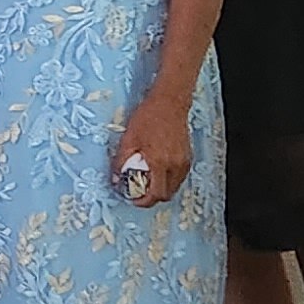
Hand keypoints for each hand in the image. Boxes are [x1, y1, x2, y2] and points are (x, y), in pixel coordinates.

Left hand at [114, 88, 191, 206]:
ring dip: (161, 188)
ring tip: (147, 180)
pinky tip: (157, 170)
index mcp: (160, 162)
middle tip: (139, 191)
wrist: (169, 102)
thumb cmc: (148, 117)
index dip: (144, 201)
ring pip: (174, 186)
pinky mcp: (188, 157)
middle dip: (152, 197)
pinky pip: (179, 176)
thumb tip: (115, 178)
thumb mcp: (129, 138)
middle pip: (167, 194)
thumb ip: (121, 161)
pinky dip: (168, 179)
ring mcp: (184, 162)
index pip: (156, 193)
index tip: (134, 199)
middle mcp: (175, 165)